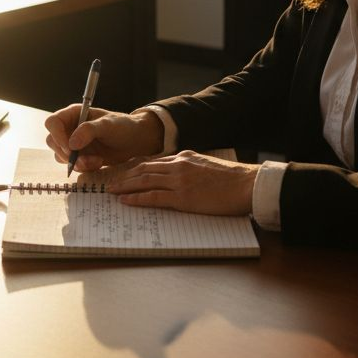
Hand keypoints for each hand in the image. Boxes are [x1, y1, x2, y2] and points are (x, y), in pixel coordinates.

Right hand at [43, 105, 163, 171]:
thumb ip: (89, 130)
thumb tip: (72, 143)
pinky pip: (72, 165)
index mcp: (74, 114)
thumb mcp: (108, 125)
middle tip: (84, 159)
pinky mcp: (79, 156)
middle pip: (53, 141)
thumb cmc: (123, 127)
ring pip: (61, 156)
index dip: (57, 136)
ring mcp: (73, 143)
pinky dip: (84, 167)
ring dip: (77, 162)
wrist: (135, 142)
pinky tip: (99, 162)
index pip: (53, 123)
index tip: (70, 149)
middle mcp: (70, 128)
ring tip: (97, 161)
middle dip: (67, 154)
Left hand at [107, 151, 258, 215]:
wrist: (247, 184)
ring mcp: (179, 180)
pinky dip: (137, 198)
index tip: (123, 171)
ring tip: (111, 190)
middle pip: (144, 169)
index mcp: (185, 157)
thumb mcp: (207, 166)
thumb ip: (190, 168)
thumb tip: (179, 176)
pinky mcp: (183, 197)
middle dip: (125, 175)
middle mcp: (179, 165)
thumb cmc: (232, 179)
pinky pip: (154, 197)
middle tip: (110, 181)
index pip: (153, 161)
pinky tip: (125, 200)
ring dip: (125, 186)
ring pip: (144, 181)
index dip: (135, 167)